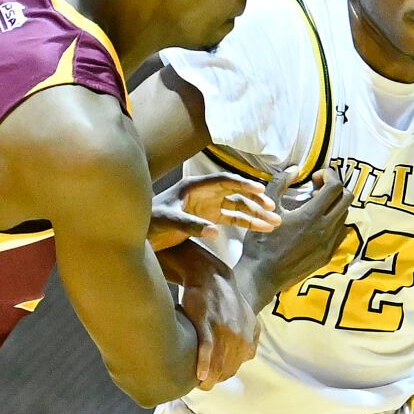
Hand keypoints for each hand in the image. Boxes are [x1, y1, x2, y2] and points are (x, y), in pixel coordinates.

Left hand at [149, 173, 280, 250]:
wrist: (139, 233)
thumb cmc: (151, 221)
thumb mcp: (169, 221)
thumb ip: (191, 225)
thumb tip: (215, 231)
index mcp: (194, 187)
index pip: (223, 181)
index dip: (242, 184)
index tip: (260, 189)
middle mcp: (204, 194)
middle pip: (235, 193)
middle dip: (254, 201)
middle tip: (271, 209)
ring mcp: (208, 206)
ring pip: (237, 208)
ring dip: (255, 214)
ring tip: (274, 222)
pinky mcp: (209, 219)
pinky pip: (232, 219)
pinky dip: (247, 224)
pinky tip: (261, 228)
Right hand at [181, 265, 259, 387]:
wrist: (212, 277)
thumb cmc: (226, 300)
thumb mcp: (247, 318)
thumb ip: (251, 337)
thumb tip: (248, 354)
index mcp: (247, 341)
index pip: (231, 370)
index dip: (217, 376)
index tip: (206, 376)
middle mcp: (239, 339)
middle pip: (223, 372)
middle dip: (210, 379)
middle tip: (196, 379)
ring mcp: (223, 332)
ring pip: (216, 365)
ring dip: (206, 378)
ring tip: (192, 379)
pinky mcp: (206, 324)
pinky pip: (207, 349)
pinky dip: (204, 363)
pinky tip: (199, 374)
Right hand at [243, 169, 351, 294]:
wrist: (263, 276)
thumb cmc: (261, 242)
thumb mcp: (267, 208)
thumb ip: (280, 183)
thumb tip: (295, 169)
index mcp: (311, 215)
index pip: (335, 186)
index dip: (329, 175)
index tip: (314, 178)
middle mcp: (326, 229)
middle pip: (347, 198)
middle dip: (335, 188)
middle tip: (318, 189)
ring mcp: (329, 244)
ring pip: (345, 216)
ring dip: (335, 205)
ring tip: (316, 207)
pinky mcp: (327, 256)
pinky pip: (341, 233)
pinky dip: (334, 222)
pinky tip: (318, 224)